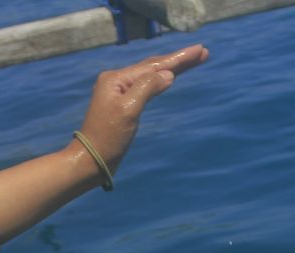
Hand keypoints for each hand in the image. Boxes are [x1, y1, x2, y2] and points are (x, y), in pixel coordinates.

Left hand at [74, 45, 209, 174]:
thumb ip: (147, 88)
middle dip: (178, 60)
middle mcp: (117, 81)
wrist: (90, 160)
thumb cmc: (108, 137)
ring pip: (150, 75)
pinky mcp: (123, 105)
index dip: (178, 58)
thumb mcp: (129, 110)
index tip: (200, 49)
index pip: (153, 65)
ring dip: (171, 68)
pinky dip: (160, 80)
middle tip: (203, 53)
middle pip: (153, 66)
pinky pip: (146, 86)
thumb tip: (168, 74)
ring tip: (194, 61)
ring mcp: (119, 92)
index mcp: (116, 79)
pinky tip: (169, 77)